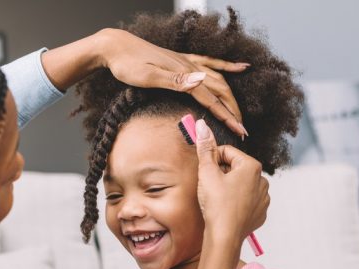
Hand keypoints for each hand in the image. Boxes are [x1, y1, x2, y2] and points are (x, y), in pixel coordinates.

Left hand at [97, 28, 249, 137]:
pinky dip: (227, 66)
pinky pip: (210, 63)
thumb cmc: (127, 64)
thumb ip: (175, 81)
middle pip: (219, 91)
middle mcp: (190, 67)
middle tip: (242, 130)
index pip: (211, 99)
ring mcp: (187, 62)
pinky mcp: (181, 60)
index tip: (239, 132)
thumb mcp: (148, 76)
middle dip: (233, 111)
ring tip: (239, 113)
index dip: (227, 117)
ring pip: (217, 80)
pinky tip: (239, 67)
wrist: (116, 47)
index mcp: (184, 74)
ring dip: (231, 97)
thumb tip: (202, 82)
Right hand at [194, 119, 268, 243]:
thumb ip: (205, 148)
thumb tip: (202, 125)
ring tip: (218, 199)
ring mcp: (264, 197)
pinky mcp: (261, 212)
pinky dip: (237, 202)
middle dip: (222, 174)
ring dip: (229, 187)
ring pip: (241, 184)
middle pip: (235, 168)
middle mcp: (262, 180)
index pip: (227, 153)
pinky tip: (226, 209)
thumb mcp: (207, 172)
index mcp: (252, 166)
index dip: (212, 160)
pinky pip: (247, 201)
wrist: (225, 236)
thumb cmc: (216, 204)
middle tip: (209, 187)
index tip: (205, 171)